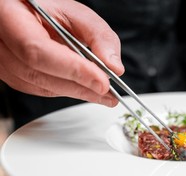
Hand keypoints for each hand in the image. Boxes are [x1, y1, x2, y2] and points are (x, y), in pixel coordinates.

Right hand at [0, 0, 123, 105]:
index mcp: (8, 15)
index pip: (38, 50)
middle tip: (108, 94)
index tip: (102, 81)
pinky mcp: (8, 73)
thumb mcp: (73, 11)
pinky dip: (63, 90)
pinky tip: (82, 89)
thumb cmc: (43, 8)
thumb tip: (114, 66)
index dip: (73, 70)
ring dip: (74, 92)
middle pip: (38, 74)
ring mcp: (0, 60)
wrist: (23, 11)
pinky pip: (36, 89)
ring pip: (37, 86)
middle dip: (79, 86)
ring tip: (102, 95)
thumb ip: (97, 35)